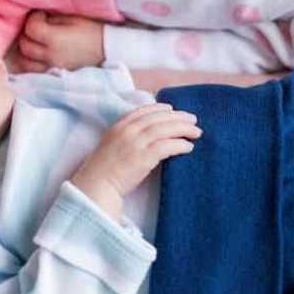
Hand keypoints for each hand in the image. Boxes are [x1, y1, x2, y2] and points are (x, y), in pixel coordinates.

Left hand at [12, 11, 104, 72]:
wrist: (108, 51)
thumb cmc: (92, 31)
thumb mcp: (73, 18)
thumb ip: (52, 18)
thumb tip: (38, 19)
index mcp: (55, 39)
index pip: (31, 28)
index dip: (34, 18)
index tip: (42, 15)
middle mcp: (51, 56)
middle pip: (25, 45)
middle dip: (28, 34)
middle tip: (38, 28)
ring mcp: (51, 68)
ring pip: (24, 62)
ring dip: (25, 51)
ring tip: (34, 43)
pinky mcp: (54, 76)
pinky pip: (32, 72)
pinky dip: (30, 64)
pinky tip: (35, 57)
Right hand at [71, 103, 200, 217]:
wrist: (97, 185)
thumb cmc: (103, 169)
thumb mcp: (111, 144)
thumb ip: (126, 136)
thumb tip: (147, 135)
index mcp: (119, 125)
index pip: (145, 111)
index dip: (161, 109)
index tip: (173, 109)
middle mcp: (128, 130)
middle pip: (159, 118)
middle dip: (179, 117)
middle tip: (193, 119)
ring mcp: (136, 143)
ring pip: (166, 129)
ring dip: (184, 129)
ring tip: (196, 132)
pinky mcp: (144, 157)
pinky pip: (167, 146)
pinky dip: (180, 144)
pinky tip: (188, 147)